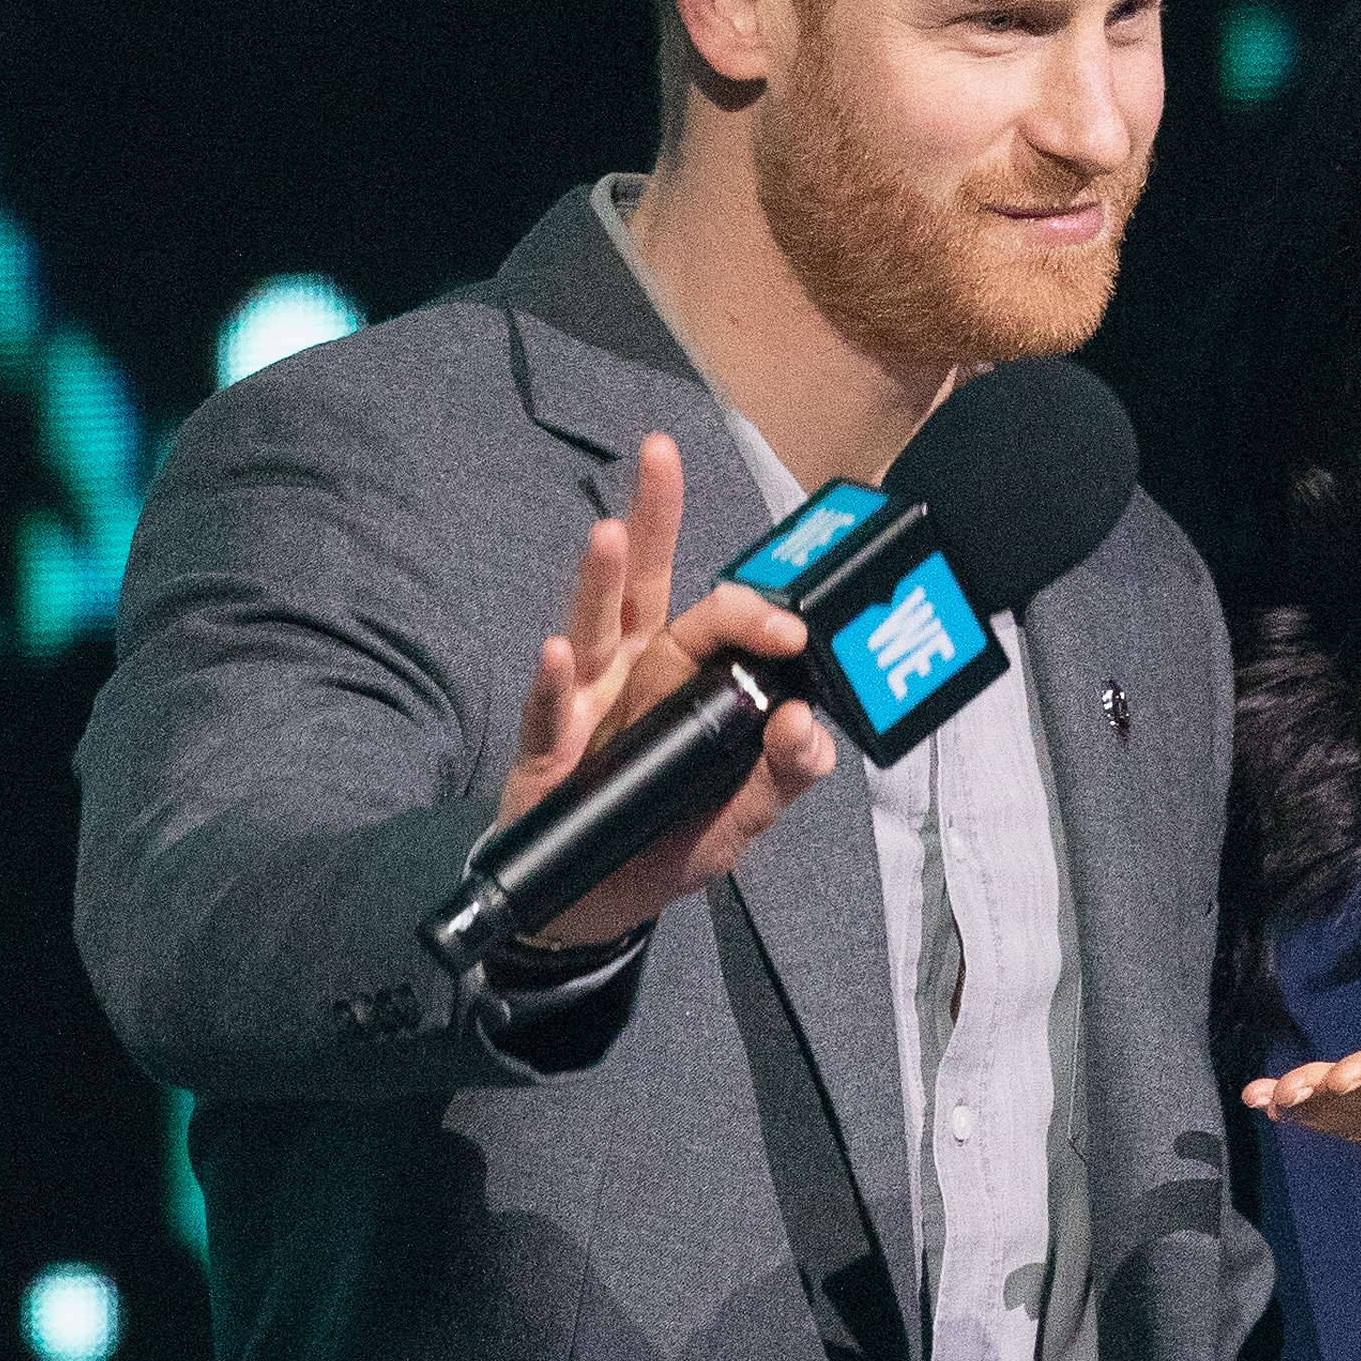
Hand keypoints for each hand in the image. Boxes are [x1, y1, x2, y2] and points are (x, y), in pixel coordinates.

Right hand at [501, 433, 836, 945]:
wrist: (591, 906)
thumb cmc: (662, 844)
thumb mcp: (740, 819)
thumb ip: (782, 774)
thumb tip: (812, 727)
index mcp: (685, 684)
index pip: (721, 623)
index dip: (755, 611)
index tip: (793, 618)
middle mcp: (633, 679)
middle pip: (646, 590)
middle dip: (654, 519)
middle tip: (660, 454)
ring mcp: (587, 708)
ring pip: (593, 631)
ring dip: (601, 583)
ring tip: (611, 535)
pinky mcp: (548, 754)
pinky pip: (552, 713)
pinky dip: (554, 684)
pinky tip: (557, 655)